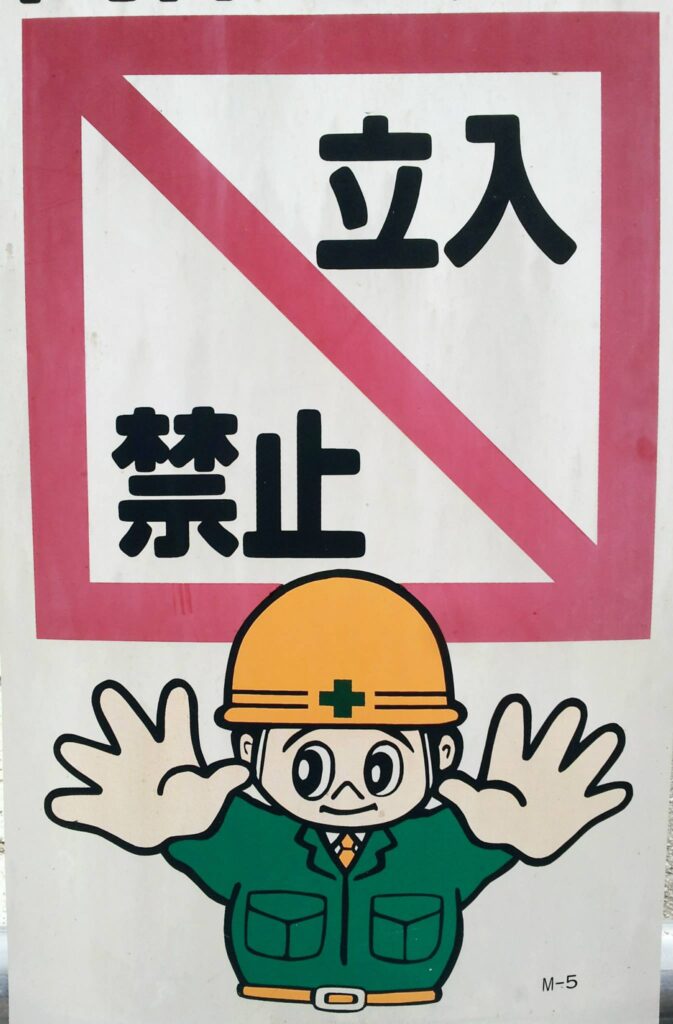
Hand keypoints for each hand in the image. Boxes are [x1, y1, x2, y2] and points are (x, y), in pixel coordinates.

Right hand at [45, 680, 248, 851]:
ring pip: (96, 760)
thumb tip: (242, 773)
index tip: (178, 692)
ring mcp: (118, 779)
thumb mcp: (211, 793)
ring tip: (69, 747)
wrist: (173, 826)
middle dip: (119, 711)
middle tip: (108, 694)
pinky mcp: (105, 810)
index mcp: (171, 748)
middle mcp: (140, 754)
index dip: (178, 709)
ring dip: (82, 754)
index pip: (176, 723)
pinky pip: (83, 806)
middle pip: (128, 727)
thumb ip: (223, 782)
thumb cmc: (193, 799)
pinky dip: (70, 805)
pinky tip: (58, 803)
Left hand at [439, 696, 631, 863]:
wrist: (510, 839)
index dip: (512, 724)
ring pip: (583, 765)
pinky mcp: (577, 812)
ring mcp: (561, 788)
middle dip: (562, 728)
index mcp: (510, 766)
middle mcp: (539, 770)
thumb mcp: (473, 809)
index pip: (510, 740)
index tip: (516, 705)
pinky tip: (619, 790)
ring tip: (609, 737)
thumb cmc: (490, 818)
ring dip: (596, 753)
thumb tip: (443, 786)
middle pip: (553, 743)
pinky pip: (597, 803)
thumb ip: (462, 795)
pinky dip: (608, 799)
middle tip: (572, 711)